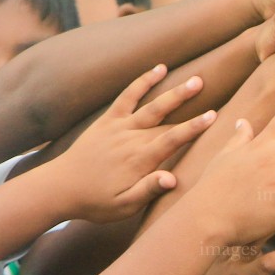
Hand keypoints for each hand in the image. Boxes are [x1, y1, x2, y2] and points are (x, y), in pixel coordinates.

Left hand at [49, 65, 215, 222]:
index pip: (172, 140)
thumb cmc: (96, 202)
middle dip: (191, 108)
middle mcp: (131, 139)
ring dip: (174, 93)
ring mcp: (119, 127)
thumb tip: (172, 179)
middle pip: (166, 120)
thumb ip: (148, 190)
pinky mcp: (108, 120)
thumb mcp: (124, 206)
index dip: (194, 128)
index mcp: (139, 160)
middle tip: (215, 97)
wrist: (60, 188)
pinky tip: (158, 69)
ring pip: (152, 105)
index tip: (213, 117)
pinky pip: (127, 96)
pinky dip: (142, 82)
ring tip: (196, 81)